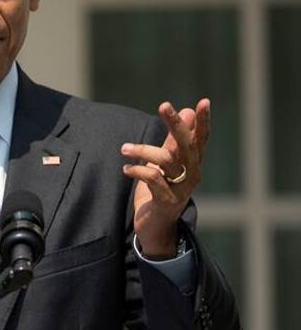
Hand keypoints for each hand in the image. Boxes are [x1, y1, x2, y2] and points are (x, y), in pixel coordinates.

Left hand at [120, 99, 209, 258]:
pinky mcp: (167, 200)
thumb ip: (173, 141)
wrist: (155, 227)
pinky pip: (153, 179)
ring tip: (124, 149)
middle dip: (176, 124)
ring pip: (167, 160)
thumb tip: (185, 112)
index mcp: (193, 164)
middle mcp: (192, 174)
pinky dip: (137, 171)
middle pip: (187, 144)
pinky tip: (126, 169)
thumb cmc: (160, 192)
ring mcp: (181, 188)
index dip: (204, 121)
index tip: (204, 102)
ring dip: (143, 150)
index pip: (201, 139)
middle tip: (164, 105)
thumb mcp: (165, 165)